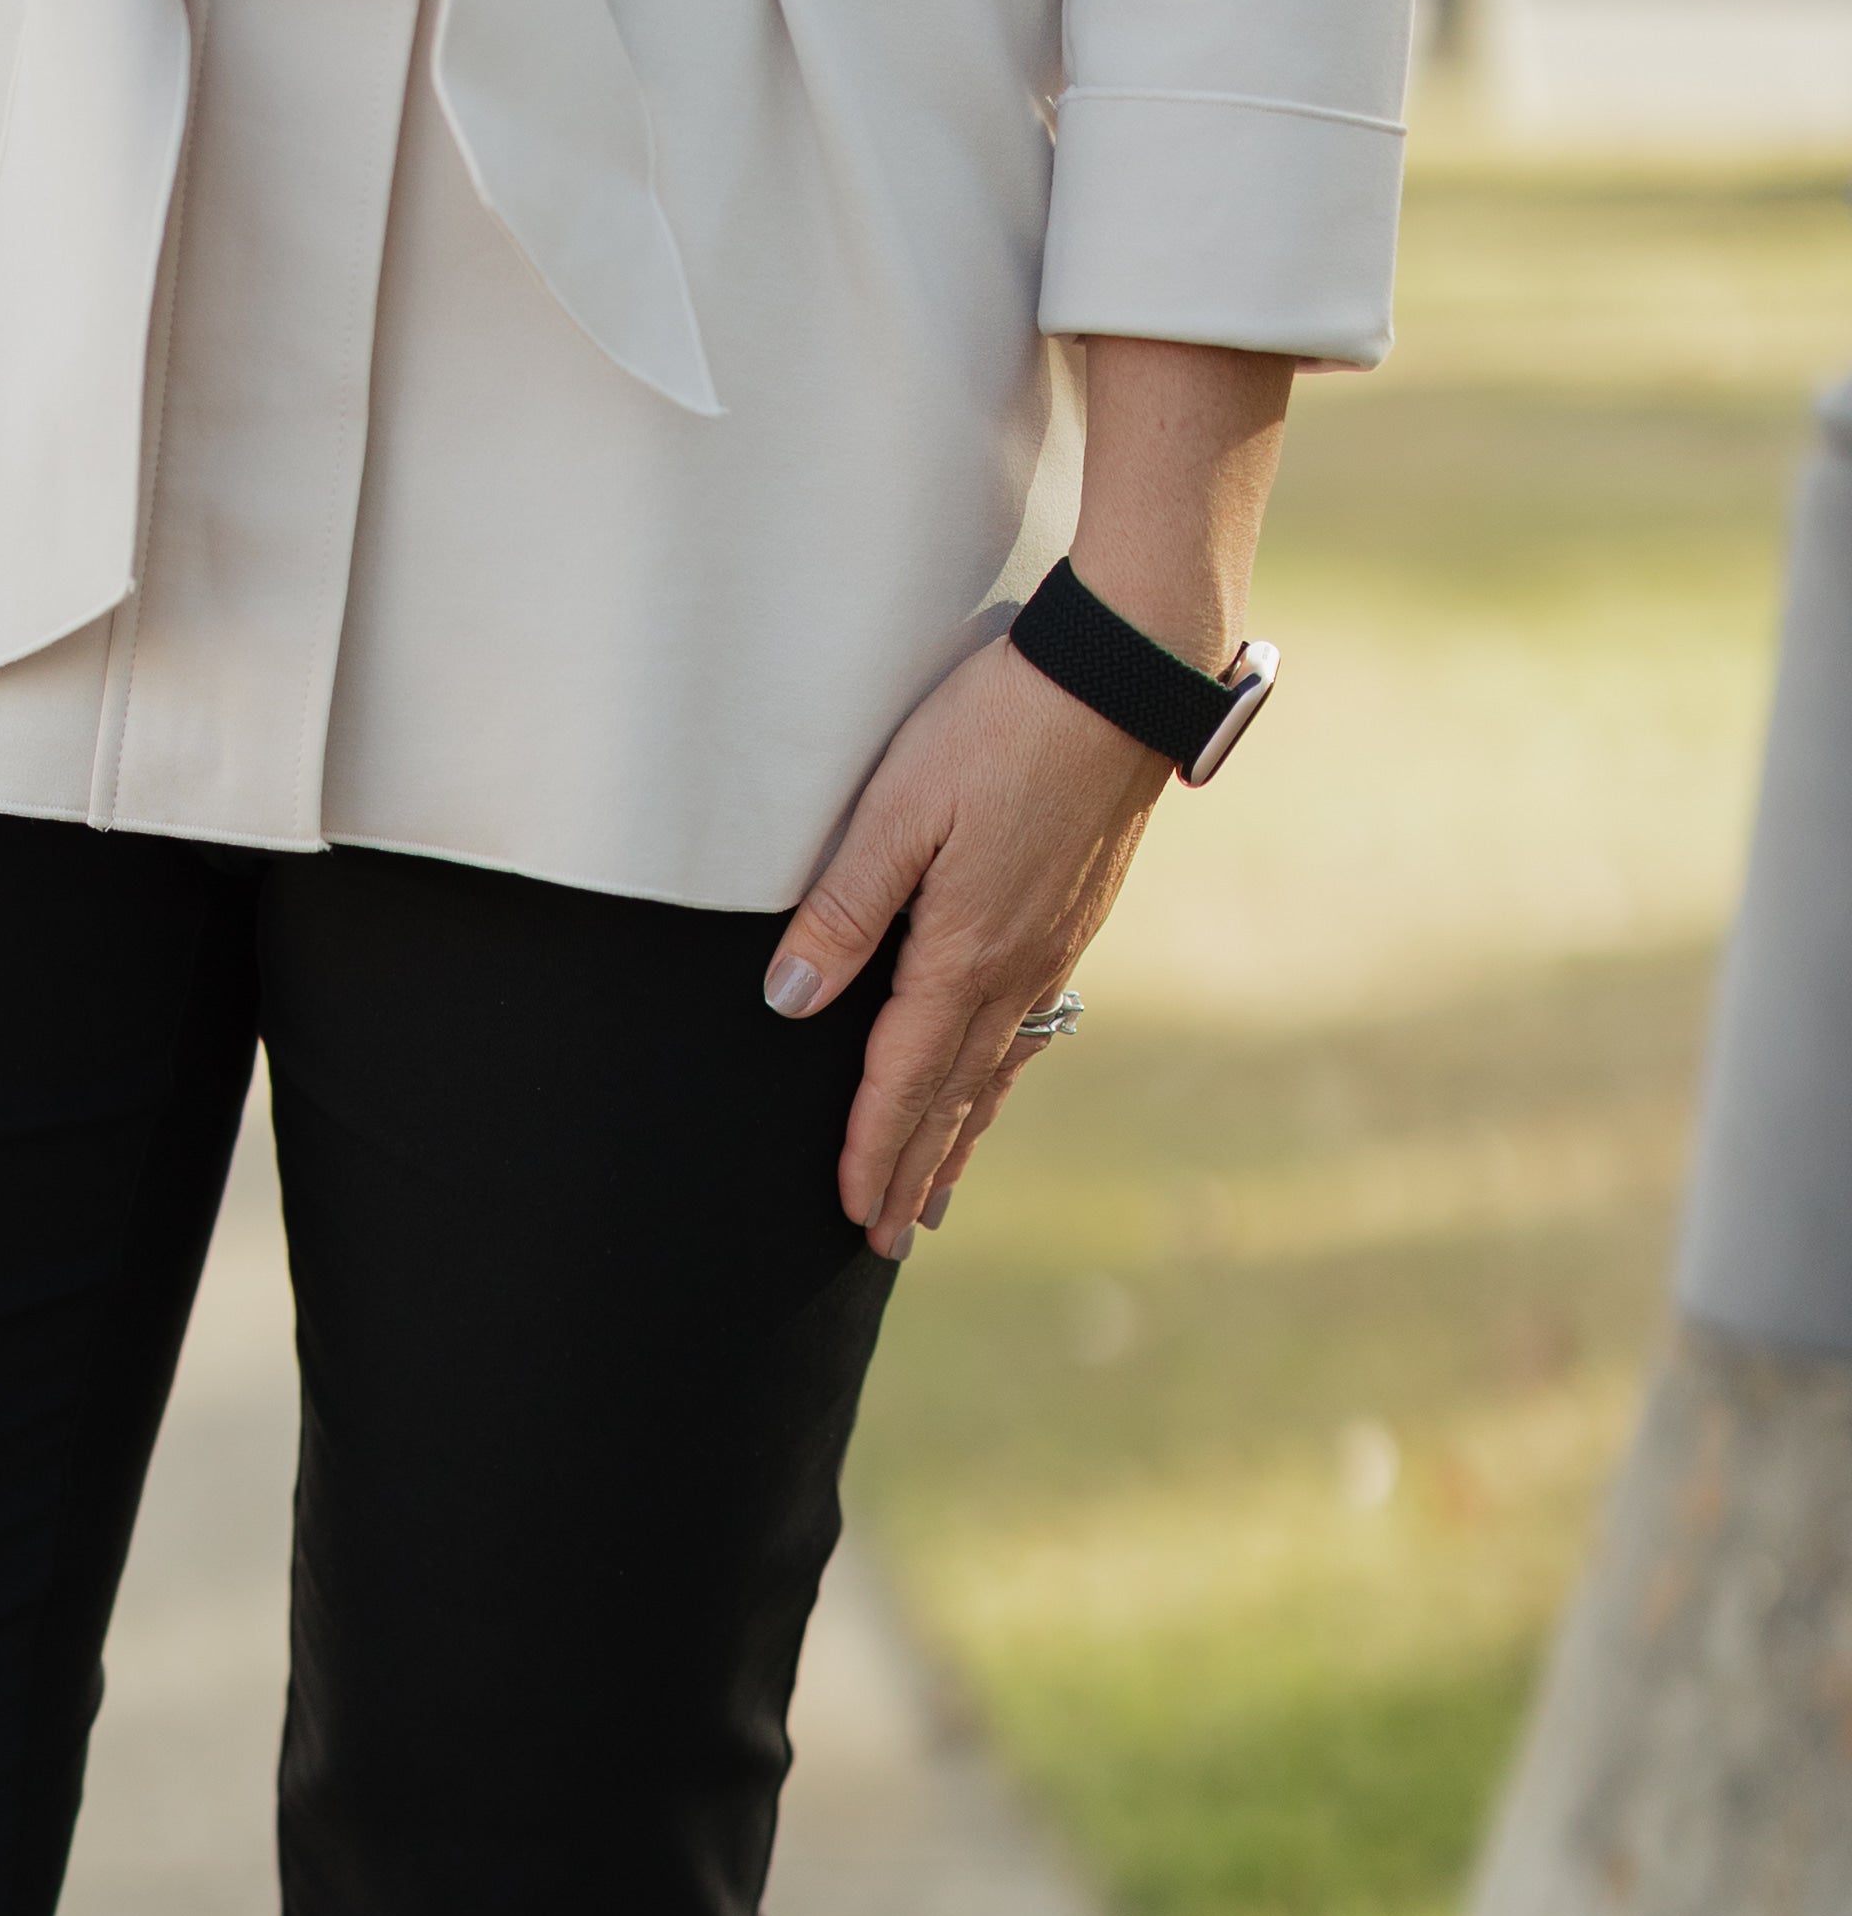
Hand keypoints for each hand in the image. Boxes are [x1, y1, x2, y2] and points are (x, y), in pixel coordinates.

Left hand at [761, 637, 1166, 1255]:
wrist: (1126, 671)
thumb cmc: (1001, 724)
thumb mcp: (897, 809)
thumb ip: (841, 909)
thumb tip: (788, 1002)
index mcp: (964, 956)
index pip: (902, 1081)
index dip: (872, 1151)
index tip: (850, 1213)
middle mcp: (1015, 970)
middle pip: (951, 1098)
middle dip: (914, 1173)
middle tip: (886, 1244)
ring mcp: (1052, 948)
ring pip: (995, 1072)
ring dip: (959, 1140)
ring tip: (935, 1200)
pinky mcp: (1072, 917)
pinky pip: (1027, 1030)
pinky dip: (1000, 1082)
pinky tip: (993, 1091)